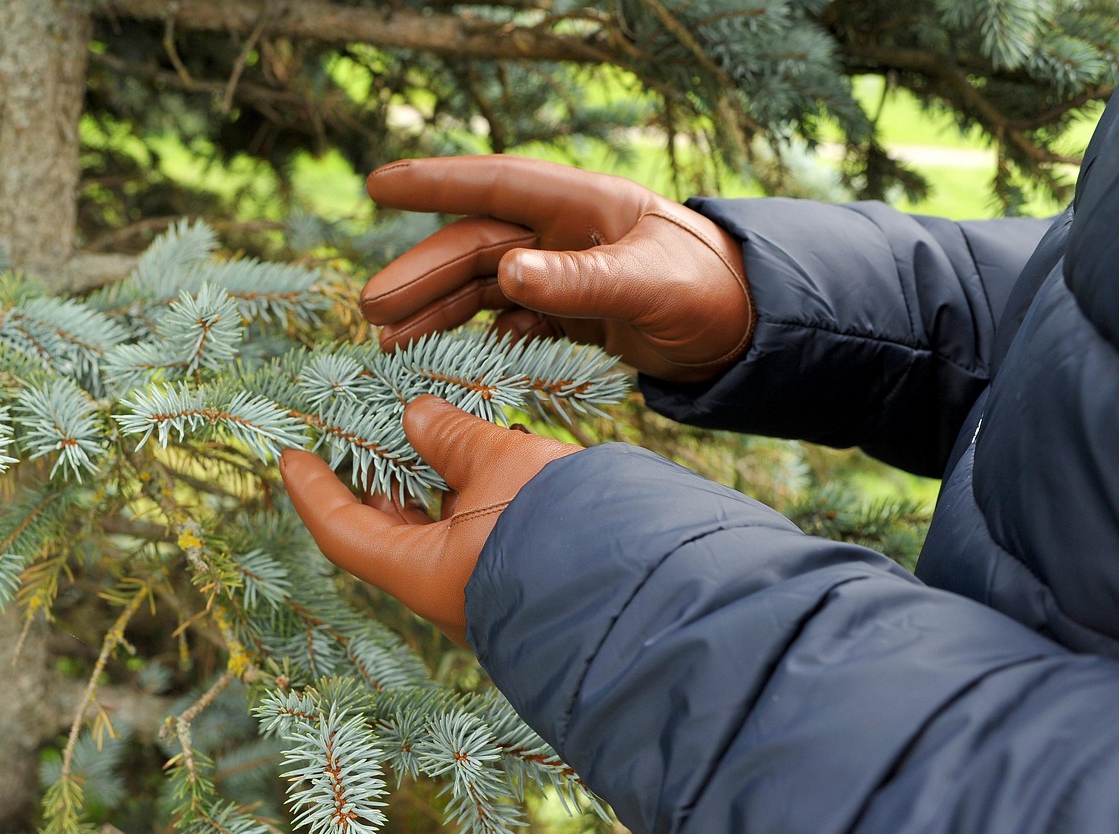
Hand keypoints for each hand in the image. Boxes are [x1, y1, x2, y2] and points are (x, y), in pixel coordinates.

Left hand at [279, 395, 579, 643]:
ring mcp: (484, 591)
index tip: (290, 456)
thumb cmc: (558, 520)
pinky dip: (472, 495)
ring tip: (440, 429)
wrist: (645, 581)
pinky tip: (493, 455)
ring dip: (436, 481)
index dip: (313, 491)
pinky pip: (478, 535)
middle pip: (391, 531)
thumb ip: (451, 434)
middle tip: (372, 430)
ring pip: (441, 531)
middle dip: (382, 478)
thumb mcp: (499, 462)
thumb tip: (416, 414)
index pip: (343, 530)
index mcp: (421, 572)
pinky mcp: (522, 580)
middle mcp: (445, 591)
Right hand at [362, 155, 754, 382]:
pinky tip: (458, 364)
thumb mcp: (647, 283)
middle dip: (422, 276)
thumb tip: (506, 273)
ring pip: (483, 291)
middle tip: (371, 311)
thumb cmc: (707, 290)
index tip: (378, 185)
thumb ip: (579, 281)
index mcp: (580, 207)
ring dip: (438, 314)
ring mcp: (563, 276)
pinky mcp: (570, 315)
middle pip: (476, 249)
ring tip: (391, 343)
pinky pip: (511, 324)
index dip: (435, 184)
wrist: (746, 332)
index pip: (496, 186)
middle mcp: (562, 236)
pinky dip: (481, 342)